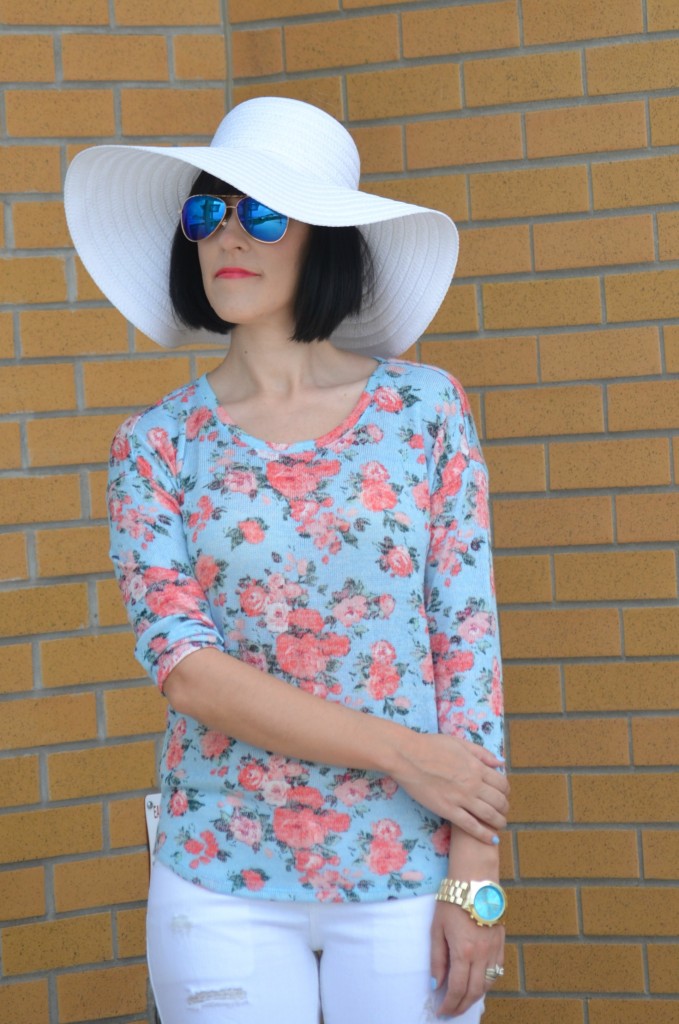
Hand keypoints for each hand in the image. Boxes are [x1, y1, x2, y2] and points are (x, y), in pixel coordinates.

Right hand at [392, 732, 508, 843]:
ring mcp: (461, 798)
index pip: (502, 783)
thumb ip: (481, 753)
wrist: (407, 755)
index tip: (503, 794)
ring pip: (489, 815)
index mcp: (476, 767)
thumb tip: (500, 763)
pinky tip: (492, 839)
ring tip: (500, 824)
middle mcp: (473, 784)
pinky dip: (484, 834)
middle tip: (503, 811)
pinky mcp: (448, 810)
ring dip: (499, 821)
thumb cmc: (431, 745)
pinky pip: (471, 826)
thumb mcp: (459, 743)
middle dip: (504, 807)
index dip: (506, 791)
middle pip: (499, 801)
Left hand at [430, 902, 504, 1016]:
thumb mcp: (437, 929)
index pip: (457, 989)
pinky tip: (477, 983)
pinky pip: (497, 971)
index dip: (449, 1004)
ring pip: (488, 984)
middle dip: (462, 1006)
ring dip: (475, 997)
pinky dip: (487, 982)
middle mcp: (482, 955)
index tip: (441, 1011)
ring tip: (463, 1001)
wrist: (475, 880)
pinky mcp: (501, 942)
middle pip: (474, 992)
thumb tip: (436, 983)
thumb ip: (437, 958)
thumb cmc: (452, 901)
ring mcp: (495, 949)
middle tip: (451, 1012)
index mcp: (464, 951)